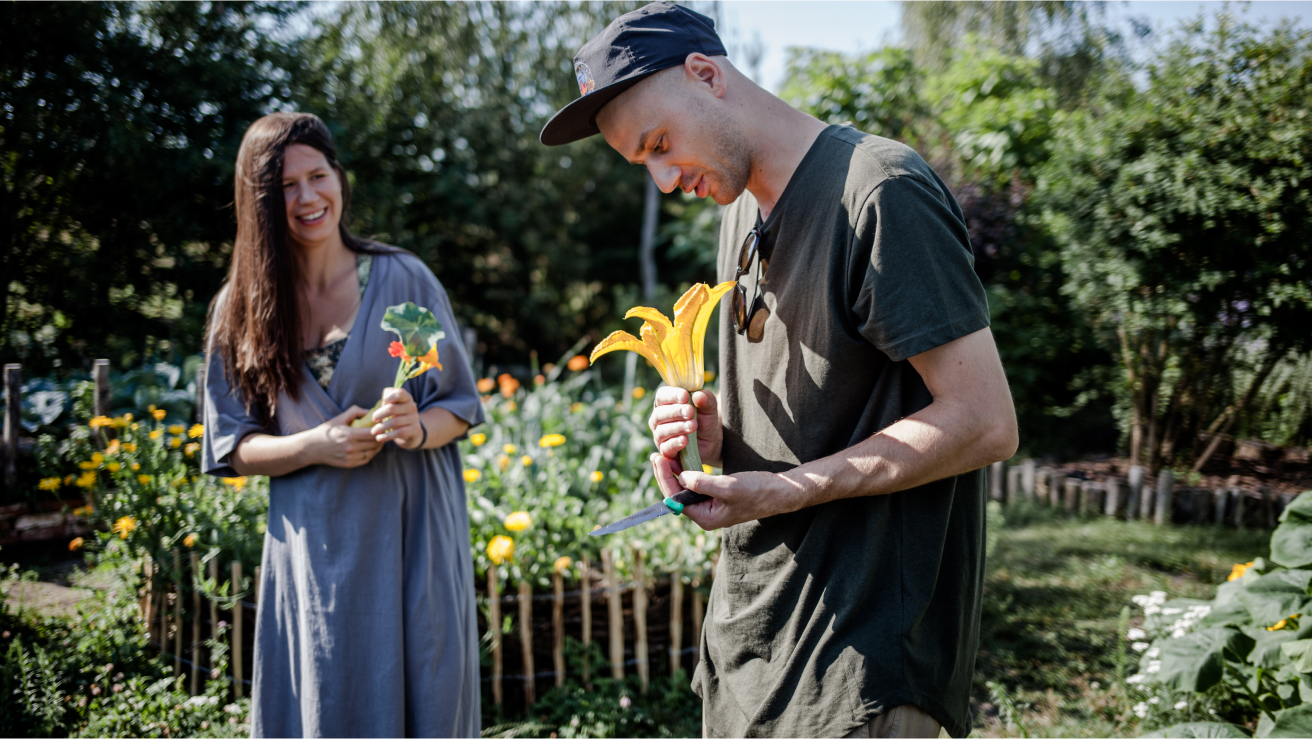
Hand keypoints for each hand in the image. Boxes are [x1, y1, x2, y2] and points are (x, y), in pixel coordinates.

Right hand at [313, 406, 384, 467]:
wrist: (312, 448)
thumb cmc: (327, 431)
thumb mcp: (339, 418)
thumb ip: (355, 411)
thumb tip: (370, 411)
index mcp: (349, 434)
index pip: (372, 433)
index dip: (380, 429)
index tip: (383, 425)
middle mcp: (351, 447)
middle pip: (374, 443)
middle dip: (381, 436)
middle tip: (384, 432)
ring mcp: (350, 457)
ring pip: (372, 452)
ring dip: (378, 446)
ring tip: (379, 439)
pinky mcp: (349, 464)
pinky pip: (366, 459)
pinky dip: (371, 453)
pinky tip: (372, 448)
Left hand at [371, 387, 424, 449]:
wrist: (412, 432)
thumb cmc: (398, 415)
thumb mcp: (393, 405)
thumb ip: (388, 398)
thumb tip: (384, 397)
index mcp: (406, 398)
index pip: (399, 393)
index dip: (388, 398)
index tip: (381, 405)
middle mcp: (412, 407)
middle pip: (392, 408)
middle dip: (379, 414)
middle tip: (373, 419)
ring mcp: (414, 418)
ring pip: (394, 422)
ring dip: (381, 427)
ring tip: (374, 431)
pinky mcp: (414, 430)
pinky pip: (399, 433)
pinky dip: (386, 436)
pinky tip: (379, 438)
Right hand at [648, 387, 721, 465]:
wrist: (710, 440)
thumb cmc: (705, 419)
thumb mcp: (709, 407)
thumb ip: (706, 398)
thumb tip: (698, 395)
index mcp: (666, 403)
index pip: (662, 396)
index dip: (672, 395)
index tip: (685, 396)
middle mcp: (659, 419)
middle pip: (659, 414)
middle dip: (675, 412)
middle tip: (690, 412)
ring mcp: (660, 435)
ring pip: (662, 431)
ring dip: (678, 427)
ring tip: (693, 425)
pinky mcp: (666, 450)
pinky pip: (666, 448)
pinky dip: (675, 443)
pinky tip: (686, 440)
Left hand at [649, 453, 796, 530]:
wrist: (780, 491)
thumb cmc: (757, 490)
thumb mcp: (728, 487)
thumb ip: (703, 484)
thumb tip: (681, 477)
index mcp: (706, 518)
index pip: (676, 499)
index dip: (665, 478)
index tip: (659, 459)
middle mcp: (705, 514)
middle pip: (677, 494)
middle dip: (666, 475)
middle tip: (656, 455)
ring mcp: (711, 505)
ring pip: (685, 488)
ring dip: (675, 472)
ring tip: (665, 455)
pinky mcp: (716, 495)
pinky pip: (696, 484)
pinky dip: (688, 471)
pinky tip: (682, 459)